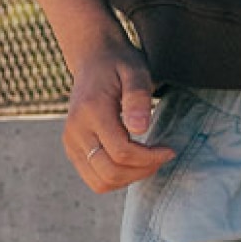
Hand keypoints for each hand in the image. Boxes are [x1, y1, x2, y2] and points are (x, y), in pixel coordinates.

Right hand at [65, 42, 175, 191]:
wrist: (92, 59)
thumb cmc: (118, 64)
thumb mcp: (135, 71)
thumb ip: (137, 97)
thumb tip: (140, 128)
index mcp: (91, 111)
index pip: (121, 152)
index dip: (149, 158)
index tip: (169, 150)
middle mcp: (75, 131)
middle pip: (109, 172)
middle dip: (142, 171)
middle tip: (161, 157)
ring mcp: (71, 143)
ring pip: (100, 182)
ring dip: (129, 178)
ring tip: (148, 161)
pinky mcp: (72, 150)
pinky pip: (94, 179)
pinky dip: (117, 178)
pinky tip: (133, 161)